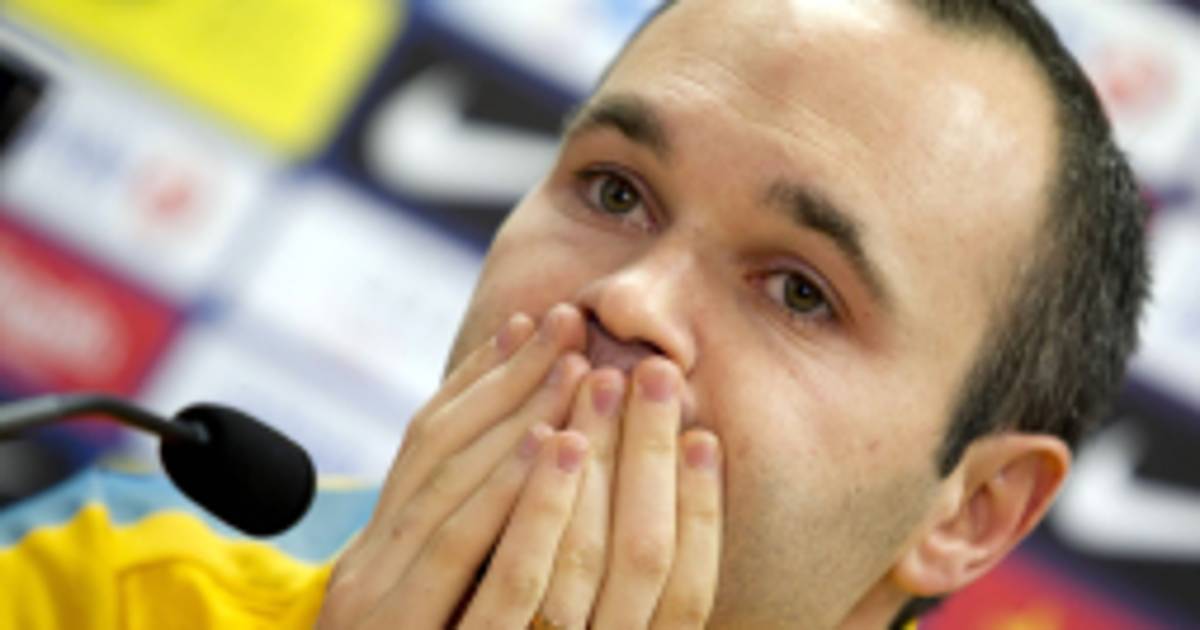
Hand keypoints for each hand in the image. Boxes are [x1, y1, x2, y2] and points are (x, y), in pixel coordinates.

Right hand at [317, 304, 591, 628]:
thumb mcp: (438, 617)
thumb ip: (471, 560)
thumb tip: (530, 482)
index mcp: (378, 558)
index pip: (426, 448)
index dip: (478, 380)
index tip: (528, 326)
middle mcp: (367, 567)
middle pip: (440, 448)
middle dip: (509, 377)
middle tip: (568, 320)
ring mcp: (372, 600)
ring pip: (449, 485)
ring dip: (517, 415)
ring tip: (575, 364)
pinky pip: (456, 551)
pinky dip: (504, 491)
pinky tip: (553, 445)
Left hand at [521, 359, 724, 628]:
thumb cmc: (526, 623)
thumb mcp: (583, 608)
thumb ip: (611, 567)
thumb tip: (662, 464)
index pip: (689, 592)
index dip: (702, 513)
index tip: (705, 438)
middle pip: (644, 556)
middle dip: (652, 456)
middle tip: (655, 371)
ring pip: (582, 556)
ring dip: (598, 458)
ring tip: (601, 380)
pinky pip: (516, 578)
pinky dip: (538, 501)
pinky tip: (544, 434)